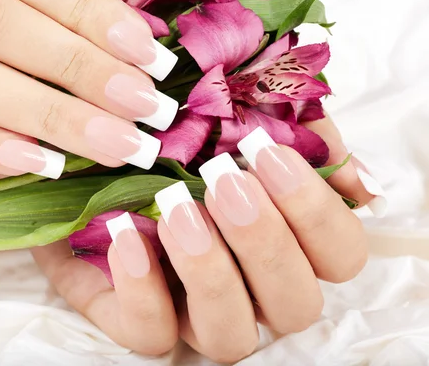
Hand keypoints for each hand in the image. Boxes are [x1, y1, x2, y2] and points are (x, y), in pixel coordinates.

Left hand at [32, 118, 378, 362]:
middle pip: (295, 303)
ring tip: (177, 212)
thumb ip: (300, 134)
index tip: (267, 154)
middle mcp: (252, 287)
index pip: (339, 256)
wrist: (93, 149)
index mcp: (287, 242)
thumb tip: (354, 180)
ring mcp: (196, 310)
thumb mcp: (239, 113)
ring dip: (211, 273)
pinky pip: (152, 335)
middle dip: (265, 242)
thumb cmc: (176, 132)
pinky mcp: (138, 317)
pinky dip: (144, 291)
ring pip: (231, 335)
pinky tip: (127, 237)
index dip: (316, 213)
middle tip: (224, 183)